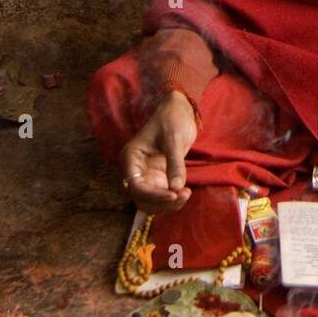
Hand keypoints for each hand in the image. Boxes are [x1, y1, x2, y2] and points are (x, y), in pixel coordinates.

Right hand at [119, 91, 197, 212]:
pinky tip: (186, 191)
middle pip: (141, 199)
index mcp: (131, 157)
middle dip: (162, 202)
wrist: (179, 111)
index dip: (154, 195)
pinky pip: (161, 197)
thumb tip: (176, 189)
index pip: (135, 186)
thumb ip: (175, 164)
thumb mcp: (174, 139)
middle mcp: (135, 170)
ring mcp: (146, 175)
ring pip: (151, 202)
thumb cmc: (172, 119)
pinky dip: (172, 200)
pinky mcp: (158, 178)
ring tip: (186, 194)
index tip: (174, 194)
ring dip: (167, 204)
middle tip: (184, 194)